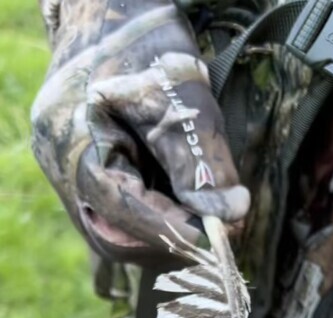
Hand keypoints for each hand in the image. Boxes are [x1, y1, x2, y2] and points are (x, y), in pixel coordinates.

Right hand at [31, 0, 248, 263]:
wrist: (117, 16)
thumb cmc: (147, 47)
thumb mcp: (183, 99)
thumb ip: (203, 162)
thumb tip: (232, 217)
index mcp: (73, 141)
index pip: (121, 209)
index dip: (173, 230)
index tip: (218, 238)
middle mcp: (62, 166)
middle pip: (115, 234)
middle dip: (169, 241)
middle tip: (220, 236)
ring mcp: (70, 175)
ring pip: (118, 234)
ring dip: (166, 236)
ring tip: (208, 222)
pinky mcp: (89, 179)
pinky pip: (121, 218)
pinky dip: (157, 221)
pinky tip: (188, 210)